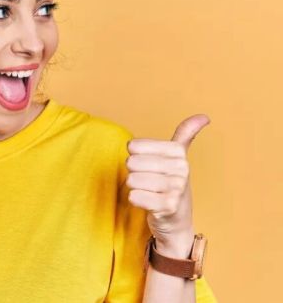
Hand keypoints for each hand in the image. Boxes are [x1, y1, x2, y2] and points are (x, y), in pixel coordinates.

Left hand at [125, 115, 209, 243]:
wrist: (177, 220)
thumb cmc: (171, 185)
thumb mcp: (178, 158)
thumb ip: (185, 134)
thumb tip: (204, 116)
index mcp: (177, 152)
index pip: (134, 146)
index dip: (135, 157)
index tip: (150, 166)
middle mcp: (180, 168)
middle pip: (131, 163)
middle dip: (135, 174)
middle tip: (150, 182)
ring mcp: (176, 188)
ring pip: (131, 180)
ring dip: (136, 189)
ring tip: (151, 193)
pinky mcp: (168, 206)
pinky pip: (134, 197)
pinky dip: (136, 201)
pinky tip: (150, 204)